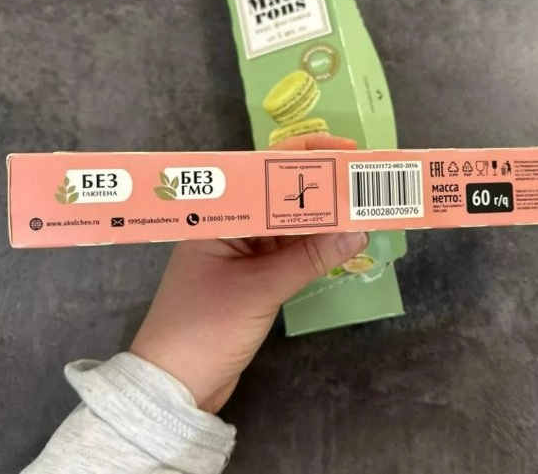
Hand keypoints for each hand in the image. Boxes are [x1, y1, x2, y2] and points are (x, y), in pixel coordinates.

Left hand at [130, 134, 366, 412]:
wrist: (175, 386)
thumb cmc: (206, 328)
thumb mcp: (261, 289)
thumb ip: (310, 258)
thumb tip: (358, 229)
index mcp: (217, 217)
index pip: (262, 172)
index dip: (305, 157)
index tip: (344, 151)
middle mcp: (228, 228)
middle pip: (278, 196)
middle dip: (319, 186)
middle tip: (362, 177)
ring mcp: (239, 256)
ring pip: (286, 226)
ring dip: (320, 219)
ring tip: (361, 205)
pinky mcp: (249, 281)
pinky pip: (285, 254)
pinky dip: (312, 249)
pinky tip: (341, 241)